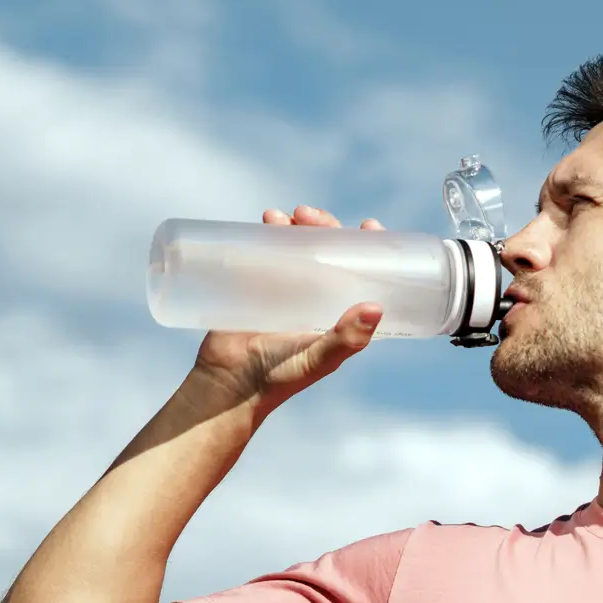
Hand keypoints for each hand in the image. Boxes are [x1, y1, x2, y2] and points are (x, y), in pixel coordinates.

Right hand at [184, 205, 388, 418]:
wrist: (227, 386)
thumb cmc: (278, 378)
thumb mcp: (318, 359)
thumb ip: (345, 339)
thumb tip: (376, 307)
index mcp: (338, 313)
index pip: (361, 273)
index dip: (368, 248)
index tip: (367, 226)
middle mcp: (316, 298)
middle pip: (329, 251)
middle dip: (324, 227)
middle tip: (309, 217)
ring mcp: (285, 290)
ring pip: (298, 247)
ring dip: (294, 226)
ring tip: (279, 217)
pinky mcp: (255, 286)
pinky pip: (265, 252)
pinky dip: (267, 233)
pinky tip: (267, 219)